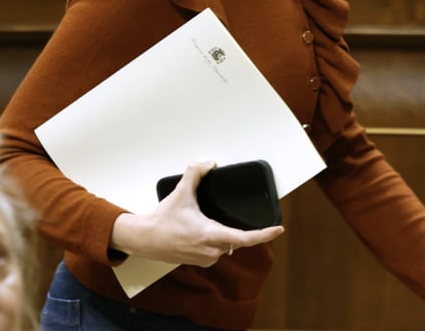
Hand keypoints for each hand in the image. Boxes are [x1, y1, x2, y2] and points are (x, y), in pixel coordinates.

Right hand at [108, 161, 283, 266]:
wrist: (145, 239)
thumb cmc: (163, 219)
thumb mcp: (181, 192)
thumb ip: (196, 173)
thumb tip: (209, 163)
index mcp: (211, 234)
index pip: (246, 238)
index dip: (265, 234)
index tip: (279, 229)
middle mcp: (212, 250)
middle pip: (236, 239)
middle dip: (236, 227)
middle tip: (227, 214)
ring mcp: (206, 258)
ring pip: (226, 245)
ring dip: (223, 234)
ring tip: (206, 221)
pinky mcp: (200, 262)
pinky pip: (215, 251)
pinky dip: (214, 241)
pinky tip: (202, 232)